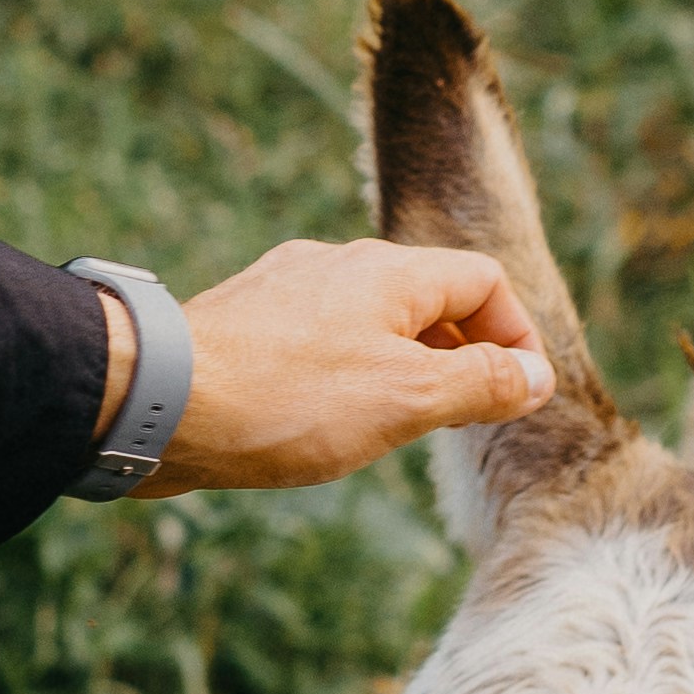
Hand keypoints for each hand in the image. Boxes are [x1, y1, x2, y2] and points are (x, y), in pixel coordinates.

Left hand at [143, 238, 552, 495]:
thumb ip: (480, 384)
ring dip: (402, 369)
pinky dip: (345, 377)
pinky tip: (323, 425)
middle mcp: (336, 265)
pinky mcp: (243, 326)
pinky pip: (317, 343)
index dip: (515, 335)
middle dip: (460, 355)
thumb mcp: (407, 397)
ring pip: (368, 322)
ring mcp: (284, 292)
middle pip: (425, 298)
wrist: (157, 400)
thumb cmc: (287, 399)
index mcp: (388, 271)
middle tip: (468, 418)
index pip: (482, 281)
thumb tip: (535, 376)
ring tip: (399, 429)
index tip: (520, 395)